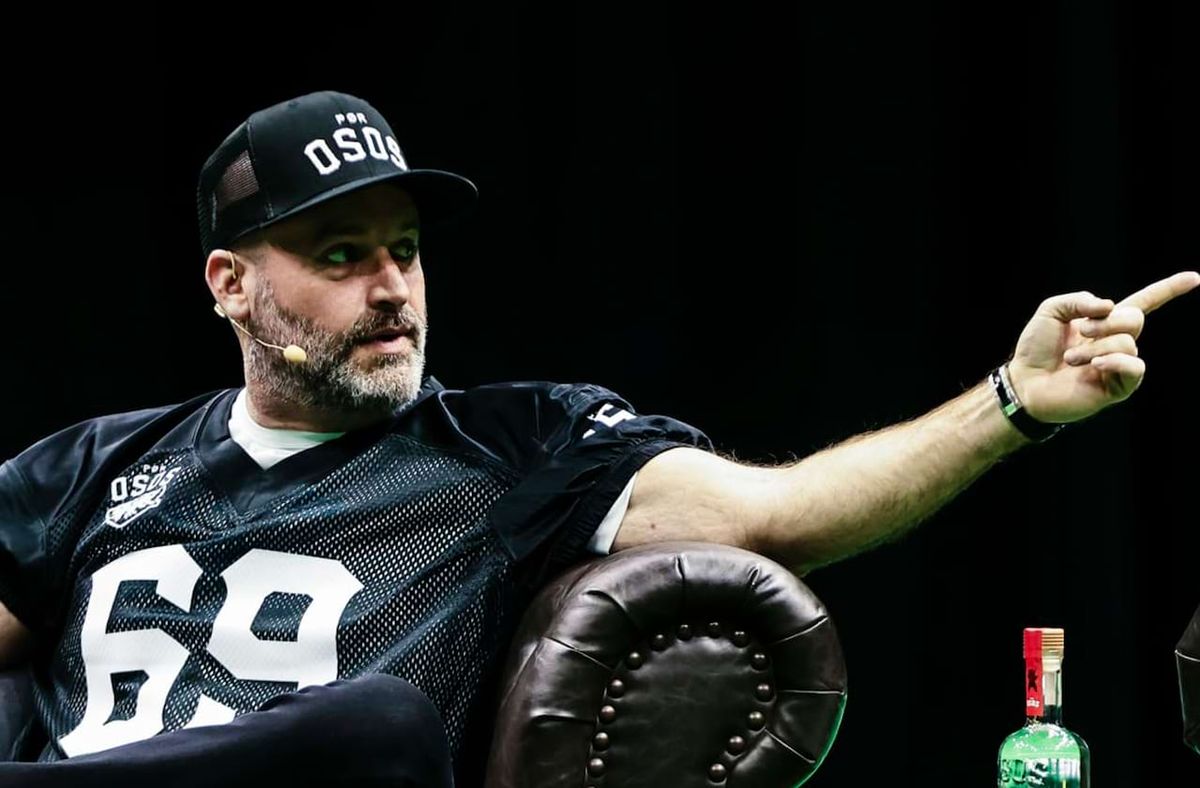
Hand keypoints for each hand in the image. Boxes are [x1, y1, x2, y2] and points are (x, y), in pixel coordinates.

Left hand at [1006, 271, 1199, 424]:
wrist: (1024, 382)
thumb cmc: (1036, 347)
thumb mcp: (1052, 310)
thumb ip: (1079, 299)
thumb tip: (1110, 307)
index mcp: (1105, 322)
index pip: (1144, 302)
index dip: (1168, 289)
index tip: (1194, 277)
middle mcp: (1117, 342)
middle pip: (1134, 319)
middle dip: (1106, 321)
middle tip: (1081, 332)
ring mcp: (1119, 365)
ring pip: (1127, 343)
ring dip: (1095, 347)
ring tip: (1071, 359)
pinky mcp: (1118, 387)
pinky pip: (1134, 367)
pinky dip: (1115, 361)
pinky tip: (1095, 366)